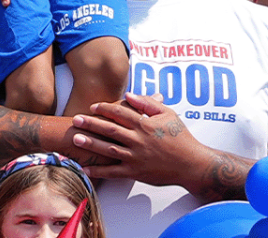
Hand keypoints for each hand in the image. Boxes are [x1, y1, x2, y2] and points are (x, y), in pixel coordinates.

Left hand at [71, 93, 209, 185]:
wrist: (191, 164)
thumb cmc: (181, 137)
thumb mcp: (168, 114)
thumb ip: (148, 104)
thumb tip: (128, 95)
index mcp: (145, 124)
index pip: (120, 113)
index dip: (105, 108)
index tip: (93, 106)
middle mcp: (138, 140)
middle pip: (109, 129)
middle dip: (91, 124)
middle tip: (76, 120)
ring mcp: (135, 157)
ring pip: (108, 149)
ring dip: (90, 144)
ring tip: (76, 139)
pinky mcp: (135, 172)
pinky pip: (114, 172)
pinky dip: (99, 171)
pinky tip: (86, 169)